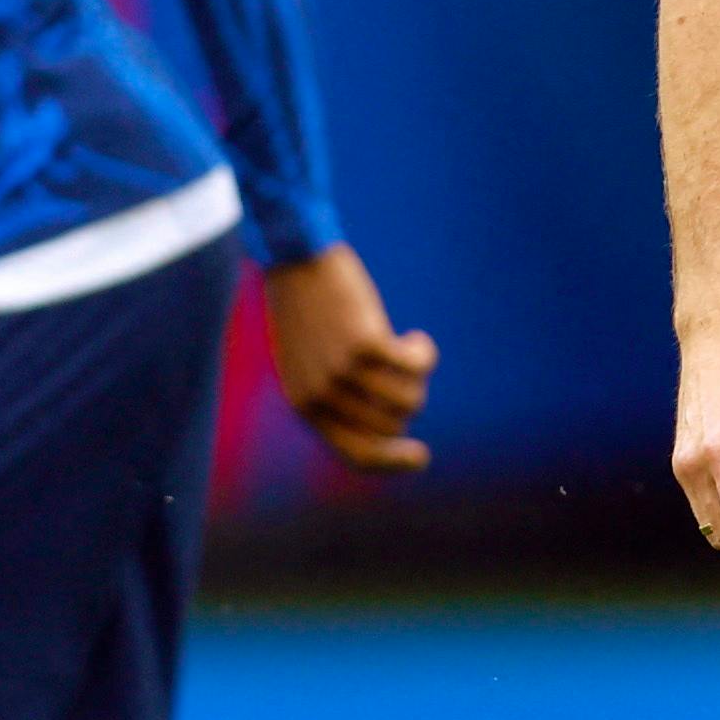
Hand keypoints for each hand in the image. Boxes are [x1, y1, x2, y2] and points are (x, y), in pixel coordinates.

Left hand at [263, 245, 434, 474]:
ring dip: (418, 375)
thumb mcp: (312, 359)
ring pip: (408, 398)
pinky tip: (416, 337)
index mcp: (304, 405)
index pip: (357, 455)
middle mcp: (321, 395)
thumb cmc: (307, 308)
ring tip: (410, 347)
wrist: (295, 257)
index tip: (421, 455)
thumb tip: (389, 425)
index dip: (392, 461)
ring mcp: (342, 370)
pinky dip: (424, 354)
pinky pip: (415, 367)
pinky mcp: (364, 343)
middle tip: (403, 369)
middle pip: (391, 425)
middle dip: (408, 401)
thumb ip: (338, 394)